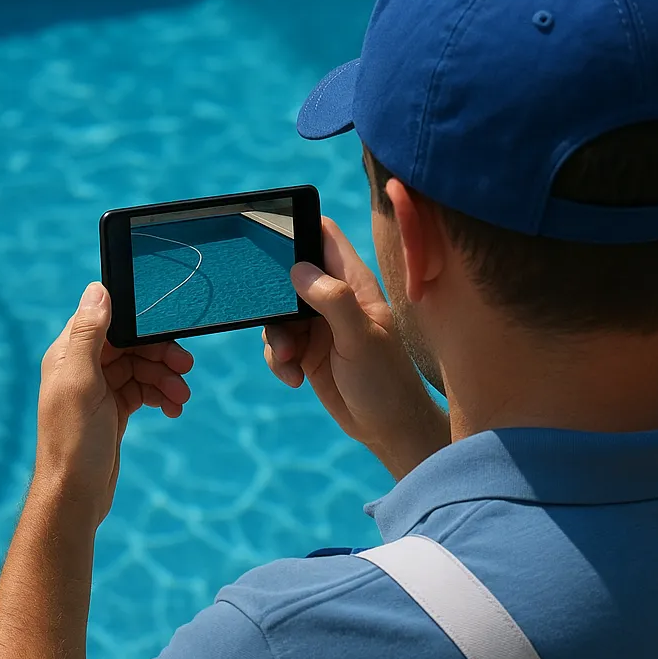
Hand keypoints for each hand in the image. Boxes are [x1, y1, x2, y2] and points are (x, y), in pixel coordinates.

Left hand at [33, 282, 192, 519]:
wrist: (76, 495)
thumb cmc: (73, 441)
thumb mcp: (81, 382)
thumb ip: (88, 335)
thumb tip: (97, 288)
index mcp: (68, 354)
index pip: (110, 321)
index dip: (141, 324)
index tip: (168, 332)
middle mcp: (82, 367)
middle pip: (131, 344)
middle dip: (160, 355)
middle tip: (186, 369)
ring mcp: (99, 389)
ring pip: (141, 368)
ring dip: (165, 379)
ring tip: (181, 398)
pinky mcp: (113, 409)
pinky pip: (143, 390)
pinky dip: (160, 395)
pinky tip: (173, 409)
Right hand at [263, 218, 447, 479]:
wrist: (388, 430)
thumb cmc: (385, 382)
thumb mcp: (361, 339)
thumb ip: (334, 300)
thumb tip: (298, 270)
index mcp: (354, 284)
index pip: (324, 236)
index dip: (298, 228)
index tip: (270, 239)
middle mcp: (335, 299)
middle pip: (289, 275)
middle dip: (273, 296)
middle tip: (274, 319)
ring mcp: (319, 325)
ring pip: (278, 313)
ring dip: (275, 337)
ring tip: (289, 361)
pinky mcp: (308, 352)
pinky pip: (279, 343)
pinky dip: (279, 359)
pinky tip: (294, 379)